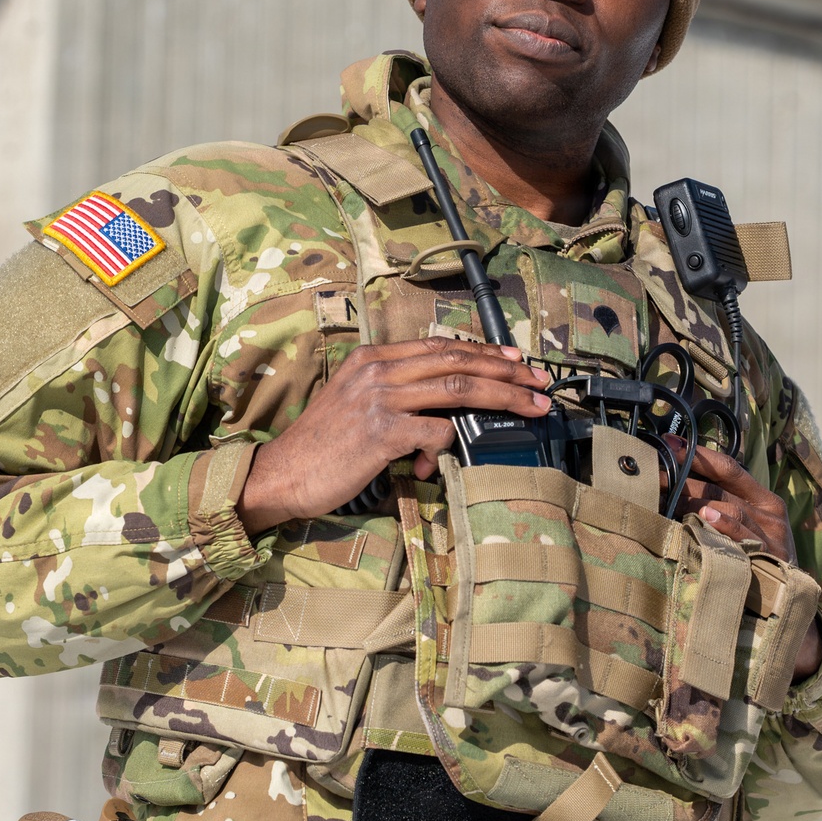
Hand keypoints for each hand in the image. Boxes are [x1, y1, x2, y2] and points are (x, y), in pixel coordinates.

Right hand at [236, 338, 549, 531]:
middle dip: (506, 370)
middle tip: (539, 381)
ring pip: (457, 389)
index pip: (440, 346)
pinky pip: (435, 433)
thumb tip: (442, 412)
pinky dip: (445, 449)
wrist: (282, 473)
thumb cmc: (321, 446)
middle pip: (457, 361)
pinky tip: (432, 467)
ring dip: (502, 397)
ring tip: (532, 406)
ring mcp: (379, 399)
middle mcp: (377, 370)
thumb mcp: (355, 403)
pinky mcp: (381, 432)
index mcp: (373, 357)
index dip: (484, 351)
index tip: (516, 359)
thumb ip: (396, 395)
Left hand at [666, 438, 821, 682]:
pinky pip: (740, 538)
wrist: (791, 609)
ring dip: (693, 502)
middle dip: (681, 478)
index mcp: (765, 501)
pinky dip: (721, 527)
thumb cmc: (759, 564)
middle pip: (718, 488)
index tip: (667, 443)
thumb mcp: (745, 530)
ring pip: (727, 508)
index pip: (728, 468)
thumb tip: (672, 486)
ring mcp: (769, 538)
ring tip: (664, 494)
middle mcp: (769, 515)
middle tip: (649, 474)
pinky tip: (704, 520)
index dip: (697, 454)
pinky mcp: (766, 560)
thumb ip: (718, 507)